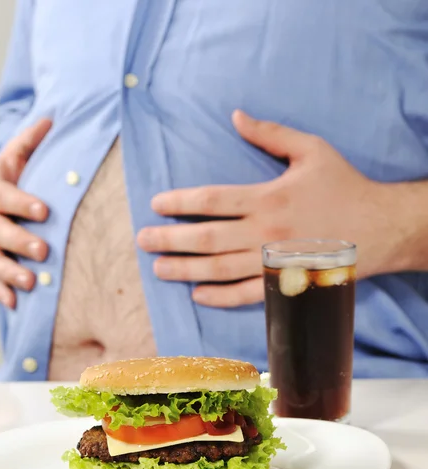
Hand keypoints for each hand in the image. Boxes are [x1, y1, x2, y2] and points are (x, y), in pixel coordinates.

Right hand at [0, 119, 50, 307]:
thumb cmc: (3, 182)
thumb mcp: (10, 161)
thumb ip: (27, 144)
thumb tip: (50, 120)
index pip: (4, 196)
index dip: (22, 202)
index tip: (45, 210)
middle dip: (19, 240)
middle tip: (44, 250)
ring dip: (8, 271)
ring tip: (30, 281)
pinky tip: (13, 302)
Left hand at [137, 110, 389, 307]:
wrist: (380, 227)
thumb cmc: (344, 187)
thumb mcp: (311, 150)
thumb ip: (270, 135)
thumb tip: (235, 116)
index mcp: (267, 197)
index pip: (211, 200)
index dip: (178, 203)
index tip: (156, 205)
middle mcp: (265, 232)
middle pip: (206, 238)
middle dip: (169, 240)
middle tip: (143, 241)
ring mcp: (273, 261)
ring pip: (219, 269)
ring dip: (185, 270)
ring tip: (159, 269)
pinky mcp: (284, 282)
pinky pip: (247, 294)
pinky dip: (221, 297)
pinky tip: (199, 295)